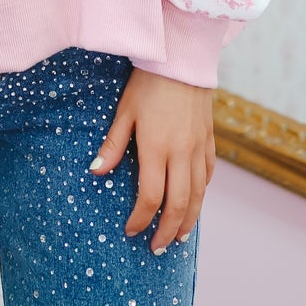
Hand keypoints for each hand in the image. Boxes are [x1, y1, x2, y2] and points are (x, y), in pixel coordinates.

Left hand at [89, 69, 215, 252]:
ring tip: (179, 237)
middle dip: (168, 230)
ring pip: (199, 194)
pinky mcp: (210, 138)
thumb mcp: (125, 111)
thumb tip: (96, 171)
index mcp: (157, 148)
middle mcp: (182, 152)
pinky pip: (208, 173)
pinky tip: (195, 200)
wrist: (182, 57)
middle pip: (180, 203)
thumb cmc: (147, 83)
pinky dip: (202, 192)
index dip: (141, 218)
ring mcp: (199, 146)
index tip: (132, 231)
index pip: (150, 196)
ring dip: (190, 219)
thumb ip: (113, 144)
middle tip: (157, 248)